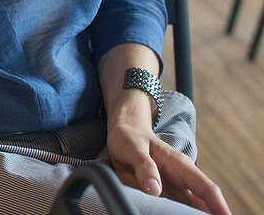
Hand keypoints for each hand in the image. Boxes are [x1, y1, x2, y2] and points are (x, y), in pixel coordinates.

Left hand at [107, 119, 230, 214]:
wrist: (122, 135)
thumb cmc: (130, 138)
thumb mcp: (133, 148)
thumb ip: (144, 166)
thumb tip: (153, 189)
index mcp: (181, 167)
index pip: (207, 189)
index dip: (219, 206)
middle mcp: (181, 182)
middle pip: (202, 205)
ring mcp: (172, 191)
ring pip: (188, 210)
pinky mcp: (160, 197)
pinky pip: (170, 210)